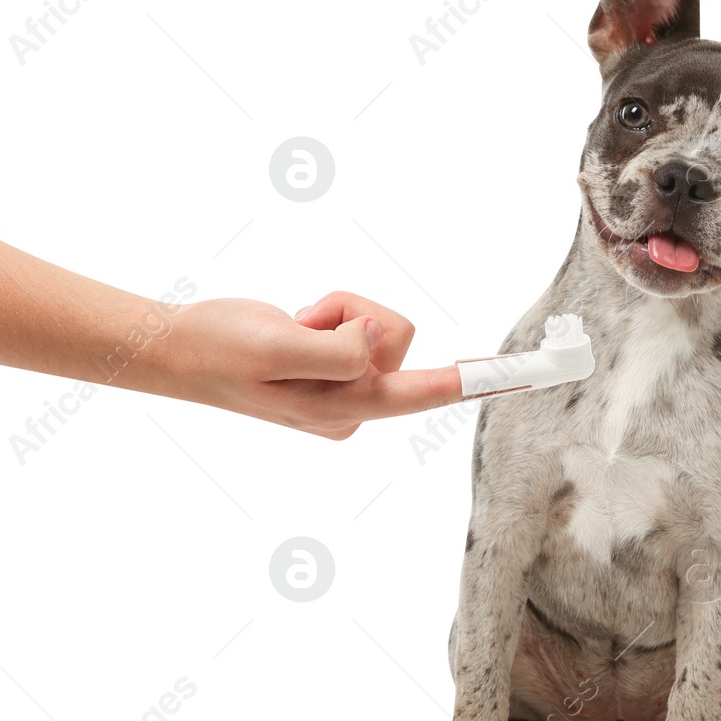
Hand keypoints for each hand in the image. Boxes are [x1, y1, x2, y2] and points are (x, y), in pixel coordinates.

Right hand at [166, 292, 461, 437]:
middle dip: (352, 314)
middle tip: (298, 325)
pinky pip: (362, 321)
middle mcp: (359, 405)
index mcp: (348, 408)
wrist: (180, 349)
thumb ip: (339, 348)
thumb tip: (383, 339)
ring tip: (292, 328)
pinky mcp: (345, 368)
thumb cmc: (222, 349)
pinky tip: (293, 329)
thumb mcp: (277, 345)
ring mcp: (352, 388)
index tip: (540, 370)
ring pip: (382, 325)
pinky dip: (329, 312)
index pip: (428, 391)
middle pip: (400, 337)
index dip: (484, 380)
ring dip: (338, 312)